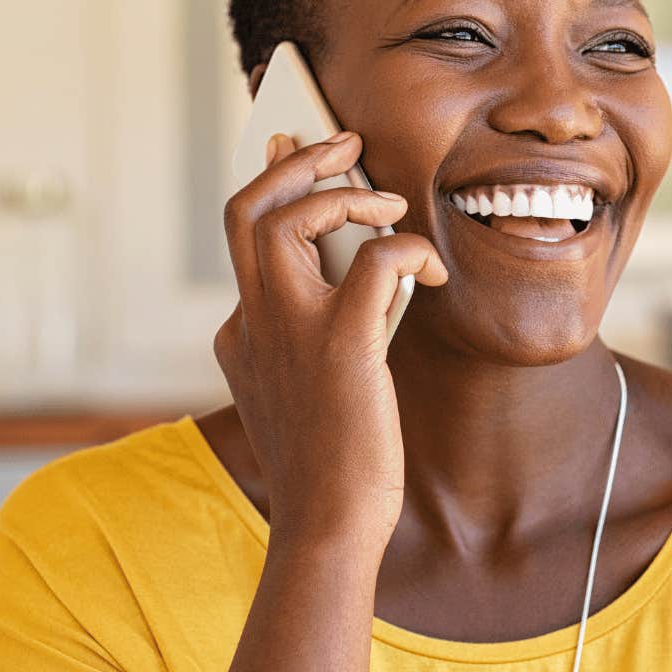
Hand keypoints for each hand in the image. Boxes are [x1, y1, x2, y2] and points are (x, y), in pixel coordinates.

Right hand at [213, 131, 447, 554]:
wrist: (329, 527)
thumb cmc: (332, 466)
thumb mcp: (307, 389)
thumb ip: (315, 331)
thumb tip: (364, 270)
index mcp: (240, 334)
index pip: (242, 237)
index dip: (271, 187)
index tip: (289, 151)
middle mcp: (252, 323)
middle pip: (247, 208)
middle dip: (294, 161)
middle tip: (343, 144)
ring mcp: (288, 331)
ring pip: (286, 217)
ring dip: (343, 193)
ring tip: (387, 203)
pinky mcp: (340, 345)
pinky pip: (374, 260)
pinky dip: (406, 249)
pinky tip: (431, 272)